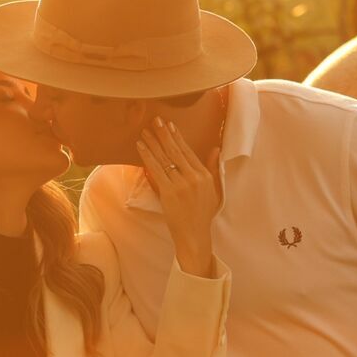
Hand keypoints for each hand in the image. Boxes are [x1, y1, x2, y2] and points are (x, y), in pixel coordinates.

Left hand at [137, 118, 220, 278]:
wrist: (195, 235)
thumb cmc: (202, 214)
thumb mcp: (213, 190)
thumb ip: (212, 168)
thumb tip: (216, 149)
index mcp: (205, 175)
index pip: (188, 151)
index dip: (177, 137)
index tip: (169, 125)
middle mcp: (195, 177)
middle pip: (176, 150)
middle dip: (164, 134)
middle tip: (155, 120)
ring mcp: (182, 184)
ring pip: (165, 158)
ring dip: (153, 142)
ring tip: (145, 131)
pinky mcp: (170, 192)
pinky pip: (156, 170)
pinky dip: (147, 156)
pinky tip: (140, 147)